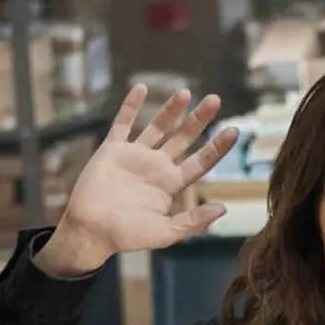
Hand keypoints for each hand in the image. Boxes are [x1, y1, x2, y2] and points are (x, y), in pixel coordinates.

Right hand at [44, 86, 237, 271]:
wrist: (90, 231)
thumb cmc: (127, 236)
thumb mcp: (165, 233)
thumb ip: (193, 221)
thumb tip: (223, 208)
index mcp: (171, 184)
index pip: (200, 161)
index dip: (217, 146)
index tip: (234, 131)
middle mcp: (156, 166)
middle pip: (183, 138)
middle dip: (199, 119)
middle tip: (215, 100)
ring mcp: (134, 156)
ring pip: (157, 126)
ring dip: (170, 109)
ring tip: (185, 92)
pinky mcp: (111, 150)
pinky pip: (122, 123)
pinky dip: (131, 106)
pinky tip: (141, 88)